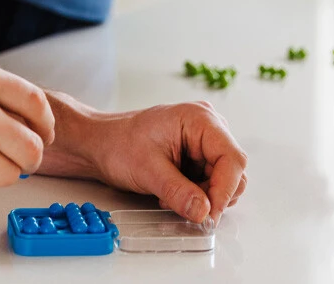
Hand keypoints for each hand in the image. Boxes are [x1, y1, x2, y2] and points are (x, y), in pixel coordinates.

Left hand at [86, 101, 246, 225]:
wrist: (101, 143)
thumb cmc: (119, 144)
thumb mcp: (148, 170)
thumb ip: (178, 192)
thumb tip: (204, 212)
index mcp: (199, 119)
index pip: (232, 158)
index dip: (225, 189)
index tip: (210, 214)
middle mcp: (208, 126)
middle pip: (232, 170)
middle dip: (212, 195)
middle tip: (186, 207)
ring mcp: (204, 140)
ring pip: (223, 179)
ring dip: (203, 196)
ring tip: (171, 195)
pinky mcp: (198, 154)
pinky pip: (210, 181)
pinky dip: (196, 193)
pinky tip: (173, 192)